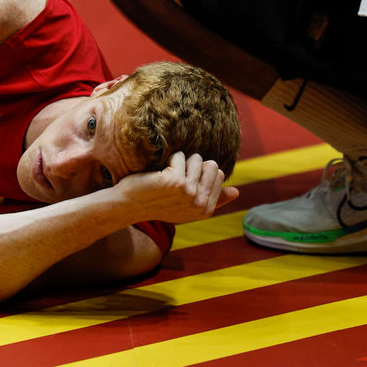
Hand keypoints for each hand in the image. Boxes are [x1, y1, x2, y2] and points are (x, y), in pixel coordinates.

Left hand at [115, 151, 237, 223]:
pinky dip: (169, 159)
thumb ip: (214, 199)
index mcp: (206, 210)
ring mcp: (189, 192)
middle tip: (175, 178)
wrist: (129, 205)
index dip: (200, 173)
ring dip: (180, 162)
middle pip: (211, 165)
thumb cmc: (158, 202)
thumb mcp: (188, 206)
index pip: (218, 174)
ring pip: (197, 158)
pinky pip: (179, 156)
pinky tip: (158, 173)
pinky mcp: (176, 181)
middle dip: (193, 165)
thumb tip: (237, 192)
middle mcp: (200, 203)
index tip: (183, 184)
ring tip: (166, 176)